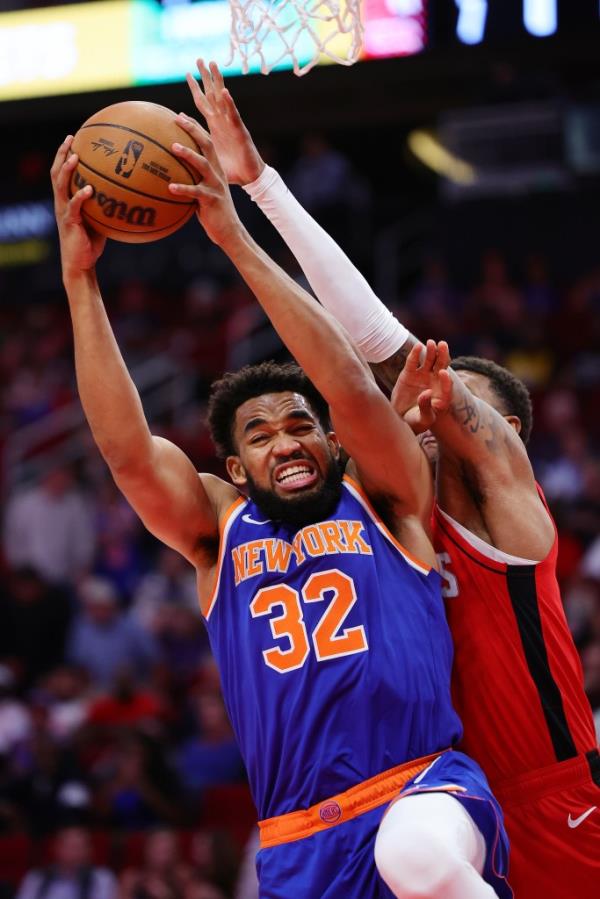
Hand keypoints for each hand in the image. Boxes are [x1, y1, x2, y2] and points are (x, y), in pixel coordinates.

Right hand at [50, 136, 105, 278]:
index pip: (62, 172)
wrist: (80, 264)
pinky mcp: (69, 223)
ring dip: (67, 170)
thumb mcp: (101, 220)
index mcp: (67, 199)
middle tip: (71, 138)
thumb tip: (130, 195)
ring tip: (76, 157)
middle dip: (62, 153)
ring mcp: (64, 211)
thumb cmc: (91, 244)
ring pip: (61, 185)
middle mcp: (62, 202)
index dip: (65, 154)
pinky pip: (74, 206)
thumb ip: (108, 206)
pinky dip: (80, 197)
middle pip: (57, 172)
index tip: (74, 138)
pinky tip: (88, 189)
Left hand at [169, 117, 244, 247]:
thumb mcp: (201, 192)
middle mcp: (217, 172)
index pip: (206, 141)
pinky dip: (183, 189)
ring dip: (188, 154)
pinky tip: (170, 187)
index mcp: (215, 168)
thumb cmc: (211, 212)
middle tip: (177, 119)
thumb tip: (168, 177)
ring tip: (173, 146)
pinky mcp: (213, 199)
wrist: (229, 230)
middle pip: (207, 144)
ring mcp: (216, 185)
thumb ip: (190, 180)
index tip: (178, 115)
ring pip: (203, 164)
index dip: (194, 127)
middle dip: (193, 130)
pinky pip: (196, 192)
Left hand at [185, 59, 264, 184]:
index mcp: (215, 125)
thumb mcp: (208, 154)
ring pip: (223, 99)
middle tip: (200, 59)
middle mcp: (223, 121)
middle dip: (207, 77)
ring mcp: (232, 124)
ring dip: (218, 81)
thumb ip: (196, 141)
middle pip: (213, 94)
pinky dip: (229, 103)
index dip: (196, 88)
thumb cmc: (229, 169)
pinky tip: (225, 92)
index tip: (188, 73)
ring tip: (213, 65)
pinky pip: (234, 116)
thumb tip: (179, 132)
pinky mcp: (241, 132)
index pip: (203, 102)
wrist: (249, 177)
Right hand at [391, 340, 452, 433]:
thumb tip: (427, 393)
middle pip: (442, 366)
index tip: (443, 373)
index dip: (447, 379)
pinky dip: (415, 354)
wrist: (400, 419)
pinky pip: (414, 361)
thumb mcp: (423, 420)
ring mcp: (422, 376)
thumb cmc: (415, 422)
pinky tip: (418, 346)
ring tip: (431, 343)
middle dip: (443, 355)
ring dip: (431, 351)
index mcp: (442, 395)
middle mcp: (435, 382)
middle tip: (443, 345)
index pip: (448, 384)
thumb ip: (426, 407)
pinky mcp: (410, 373)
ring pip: (430, 360)